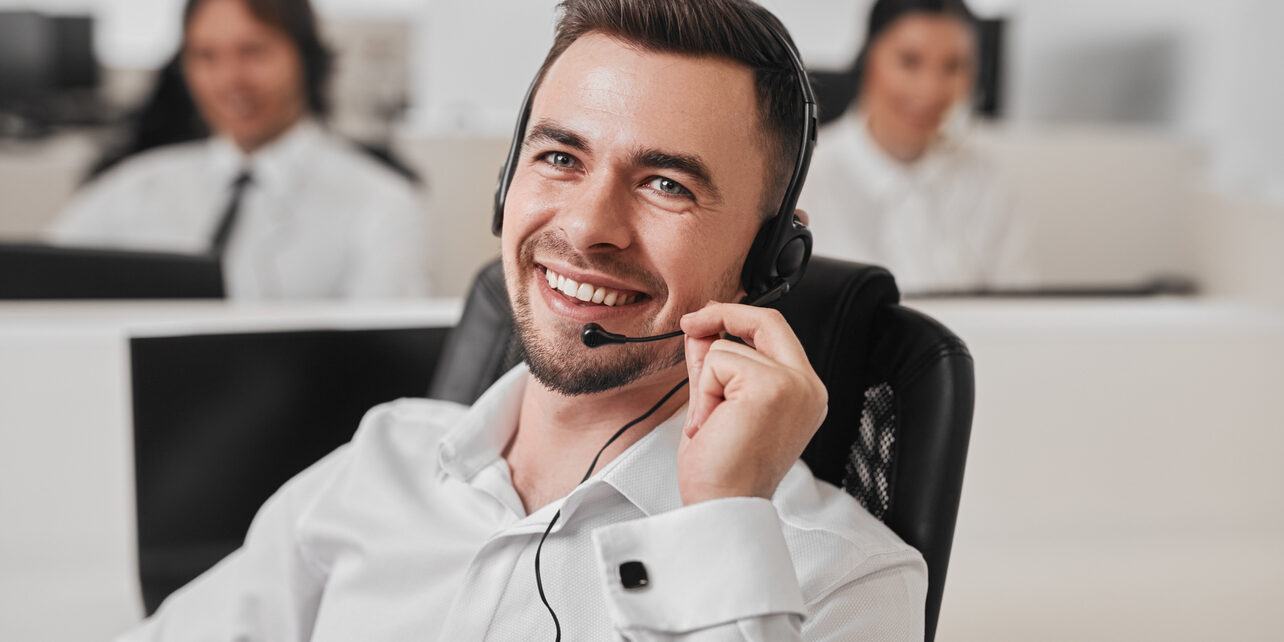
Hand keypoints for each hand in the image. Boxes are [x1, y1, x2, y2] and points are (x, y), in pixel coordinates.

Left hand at [677, 302, 827, 504]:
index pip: (777, 334)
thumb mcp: (718, 405)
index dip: (738, 319)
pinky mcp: (771, 386)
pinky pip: (718, 360)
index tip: (705, 319)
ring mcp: (793, 385)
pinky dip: (704, 391)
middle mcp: (807, 388)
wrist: (722, 508)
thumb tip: (703, 330)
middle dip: (722, 314)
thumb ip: (716, 366)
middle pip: (768, 320)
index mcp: (803, 394)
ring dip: (707, 384)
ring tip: (714, 424)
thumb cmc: (722, 473)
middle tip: (689, 322)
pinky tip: (713, 423)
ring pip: (728, 347)